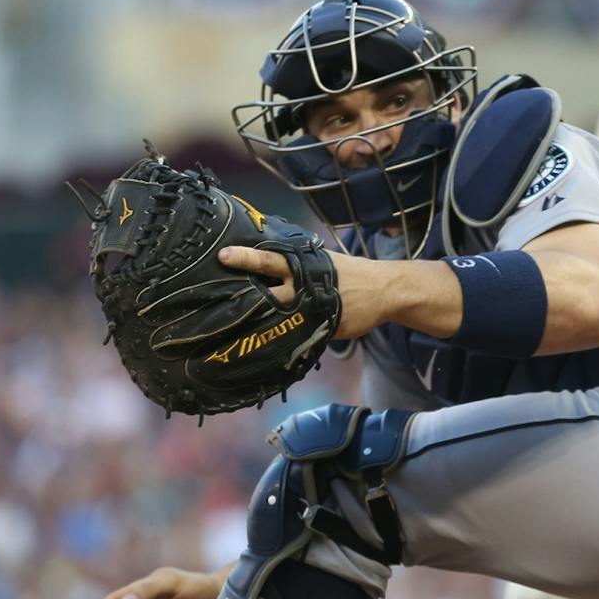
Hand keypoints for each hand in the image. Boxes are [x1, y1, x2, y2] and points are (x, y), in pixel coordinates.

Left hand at [221, 244, 377, 338]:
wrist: (382, 290)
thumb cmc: (348, 273)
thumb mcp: (321, 260)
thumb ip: (297, 263)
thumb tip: (269, 261)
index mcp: (303, 263)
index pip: (269, 258)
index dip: (246, 257)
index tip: (223, 255)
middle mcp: (303, 284)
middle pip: (268, 289)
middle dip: (245, 291)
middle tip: (215, 292)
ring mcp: (311, 307)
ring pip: (278, 313)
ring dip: (255, 318)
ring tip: (229, 322)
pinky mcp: (320, 326)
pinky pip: (295, 333)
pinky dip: (278, 337)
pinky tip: (259, 343)